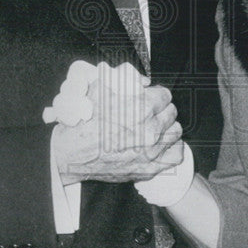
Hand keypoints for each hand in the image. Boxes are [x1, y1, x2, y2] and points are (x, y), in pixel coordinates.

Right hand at [53, 79, 183, 183]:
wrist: (72, 153)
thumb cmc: (84, 123)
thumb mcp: (101, 89)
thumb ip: (126, 80)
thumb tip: (144, 81)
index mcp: (142, 108)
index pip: (165, 96)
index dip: (156, 95)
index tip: (150, 98)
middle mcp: (150, 129)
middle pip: (171, 113)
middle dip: (161, 110)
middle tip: (149, 113)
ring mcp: (151, 151)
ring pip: (175, 132)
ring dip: (167, 128)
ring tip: (155, 127)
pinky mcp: (149, 168)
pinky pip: (175, 155)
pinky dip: (172, 148)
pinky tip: (162, 144)